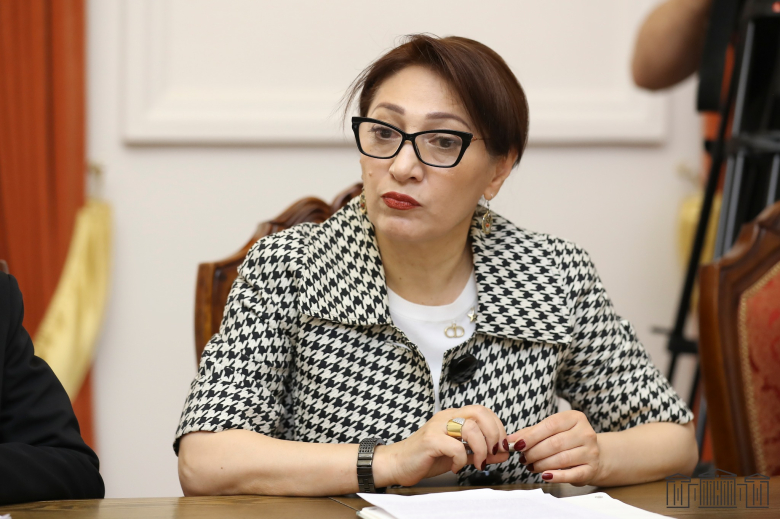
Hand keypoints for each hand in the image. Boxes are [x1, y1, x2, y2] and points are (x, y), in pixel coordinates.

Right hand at [375, 405, 509, 486]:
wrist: (398, 463)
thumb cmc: (426, 457)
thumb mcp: (459, 454)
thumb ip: (480, 452)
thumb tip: (502, 453)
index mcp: (454, 416)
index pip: (483, 411)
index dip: (498, 427)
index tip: (501, 446)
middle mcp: (446, 417)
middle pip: (479, 413)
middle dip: (494, 434)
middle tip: (494, 452)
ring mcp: (438, 427)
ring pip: (471, 428)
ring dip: (481, 449)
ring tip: (477, 463)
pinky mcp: (430, 440)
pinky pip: (456, 447)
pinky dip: (461, 460)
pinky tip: (456, 467)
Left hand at [507, 410, 600, 485]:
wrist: (591, 455)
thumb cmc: (567, 440)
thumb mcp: (551, 431)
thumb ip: (530, 433)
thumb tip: (510, 439)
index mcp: (575, 418)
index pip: (551, 425)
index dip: (532, 436)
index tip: (517, 444)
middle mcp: (586, 433)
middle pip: (555, 443)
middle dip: (534, 452)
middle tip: (523, 458)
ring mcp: (591, 452)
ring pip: (562, 459)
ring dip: (541, 464)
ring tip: (531, 466)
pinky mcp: (591, 469)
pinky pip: (571, 474)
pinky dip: (556, 476)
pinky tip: (545, 475)